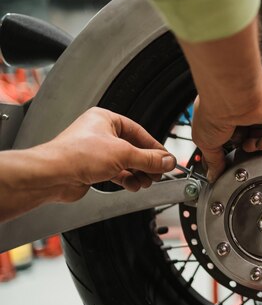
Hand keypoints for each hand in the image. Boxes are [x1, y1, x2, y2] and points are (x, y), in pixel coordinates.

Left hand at [0, 107, 175, 221]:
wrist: (53, 175)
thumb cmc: (76, 155)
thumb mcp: (123, 154)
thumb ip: (149, 159)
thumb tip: (167, 161)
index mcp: (106, 119)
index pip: (139, 132)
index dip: (154, 147)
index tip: (166, 159)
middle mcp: (100, 133)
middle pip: (133, 148)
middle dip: (146, 163)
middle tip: (158, 172)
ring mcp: (96, 152)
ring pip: (126, 162)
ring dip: (138, 173)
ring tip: (146, 180)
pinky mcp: (92, 168)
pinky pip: (116, 173)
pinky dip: (127, 179)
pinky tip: (133, 185)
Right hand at [192, 85, 261, 181]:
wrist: (232, 99)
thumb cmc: (214, 111)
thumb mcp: (205, 142)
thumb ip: (212, 161)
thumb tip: (213, 175)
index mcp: (223, 113)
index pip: (231, 135)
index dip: (231, 148)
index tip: (229, 159)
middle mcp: (241, 110)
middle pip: (249, 137)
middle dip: (244, 147)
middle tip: (238, 149)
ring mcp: (258, 110)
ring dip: (257, 146)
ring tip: (249, 145)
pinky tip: (261, 143)